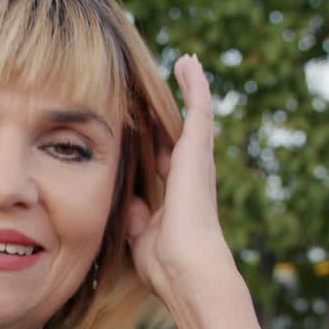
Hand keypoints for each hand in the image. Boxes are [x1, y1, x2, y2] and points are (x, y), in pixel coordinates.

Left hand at [126, 54, 234, 299]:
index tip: (145, 125)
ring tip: (186, 63)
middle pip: (177, 133)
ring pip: (193, 115)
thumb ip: (134, 214)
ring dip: (190, 88)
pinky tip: (189, 62)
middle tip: (166, 82)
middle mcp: (189, 174)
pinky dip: (195, 84)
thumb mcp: (140, 233)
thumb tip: (129, 201)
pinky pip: (199, 108)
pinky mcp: (198, 149)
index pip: (161, 160)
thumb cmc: (164, 261)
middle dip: (170, 111)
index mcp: (175, 194)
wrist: (186, 265)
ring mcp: (197, 160)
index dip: (153, 142)